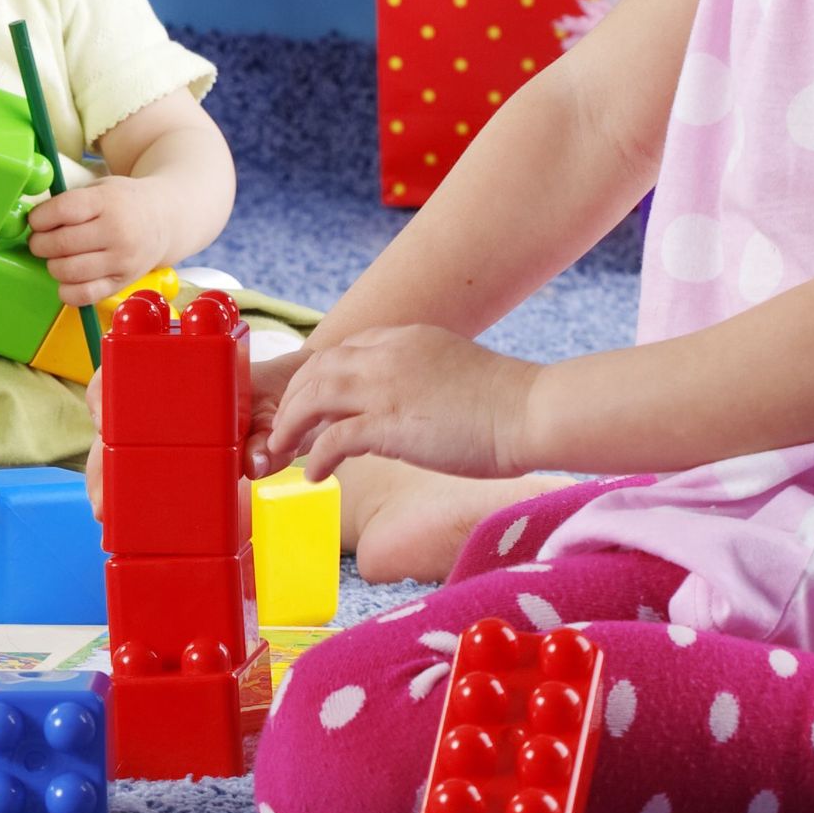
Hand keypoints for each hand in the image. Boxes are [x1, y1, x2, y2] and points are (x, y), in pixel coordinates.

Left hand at [26, 174, 176, 309]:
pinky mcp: (122, 282)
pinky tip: (67, 278)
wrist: (164, 220)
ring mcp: (122, 260)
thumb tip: (31, 221)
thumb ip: (68, 202)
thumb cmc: (122, 203)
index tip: (36, 220)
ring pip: (68, 271)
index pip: (63, 211)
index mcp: (108, 201)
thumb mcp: (99, 189)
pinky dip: (66, 291)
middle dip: (39, 244)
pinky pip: (84, 295)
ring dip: (52, 265)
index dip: (39, 218)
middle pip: (61, 244)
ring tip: (56, 257)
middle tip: (40, 241)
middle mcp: (117, 232)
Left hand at [262, 322, 540, 482]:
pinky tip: (315, 475)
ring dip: (291, 426)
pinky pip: (333, 438)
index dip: (315, 378)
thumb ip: (414, 376)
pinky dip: (316, 456)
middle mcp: (386, 354)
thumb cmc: (503, 401)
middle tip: (282, 428)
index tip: (306, 403)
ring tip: (282, 451)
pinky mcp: (390, 423)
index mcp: (402, 337)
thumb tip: (394, 407)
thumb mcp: (448, 369)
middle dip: (293, 400)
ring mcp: (385, 386)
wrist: (532, 412)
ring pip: (313, 397)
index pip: (341, 351)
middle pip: (316, 370)